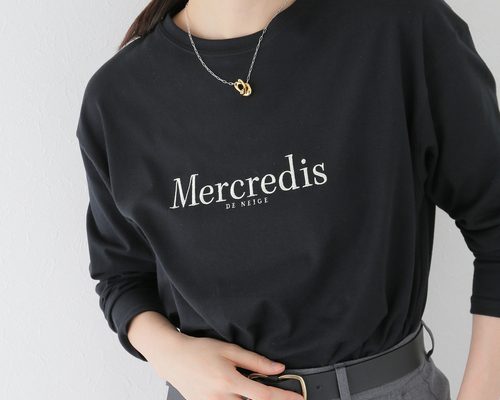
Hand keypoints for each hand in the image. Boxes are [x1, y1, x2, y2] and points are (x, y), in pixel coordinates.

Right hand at [151, 334, 303, 399]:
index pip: (264, 396)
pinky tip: (239, 395)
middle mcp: (221, 398)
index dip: (284, 399)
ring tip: (255, 391)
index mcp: (229, 381)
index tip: (299, 399)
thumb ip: (255, 361)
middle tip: (283, 397)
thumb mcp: (229, 350)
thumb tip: (278, 368)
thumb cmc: (199, 350)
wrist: (173, 358)